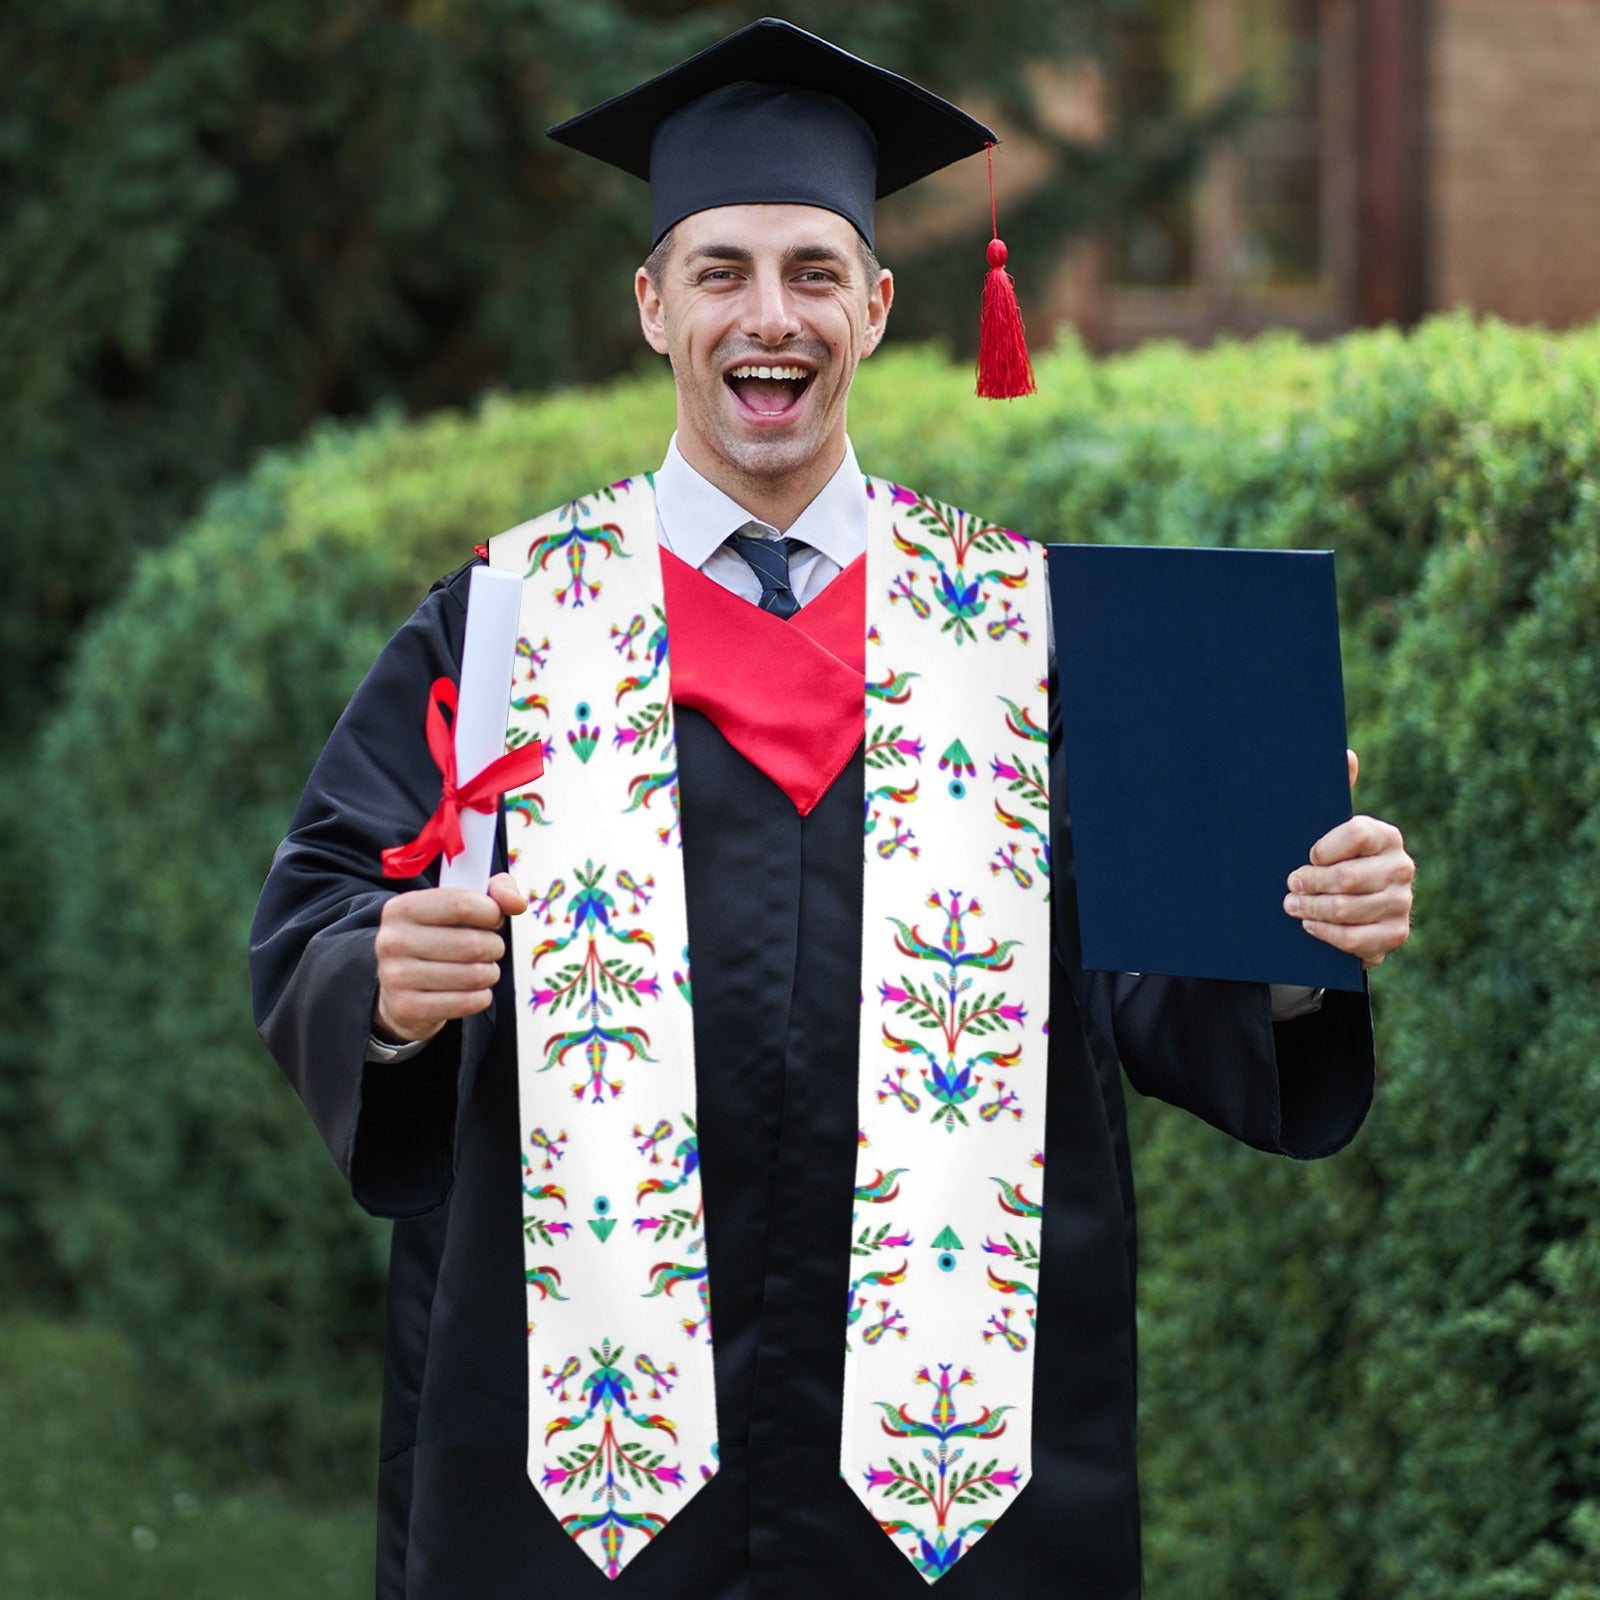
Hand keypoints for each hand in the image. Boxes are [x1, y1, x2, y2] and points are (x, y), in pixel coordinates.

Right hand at [372, 871, 527, 1043]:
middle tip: (491, 949)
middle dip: (494, 947)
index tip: (493, 919)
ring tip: (483, 970)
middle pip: (472, 944)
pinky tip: (474, 991)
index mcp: (402, 908)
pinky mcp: (406, 1008)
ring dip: (490, 973)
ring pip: (473, 975)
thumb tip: (517, 903)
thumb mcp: (461, 905)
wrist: (401, 988)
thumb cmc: (440, 938)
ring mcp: (395, 977)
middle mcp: (392, 940)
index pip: (461, 904)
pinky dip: (481, 997)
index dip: (491, 912)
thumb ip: (495, 892)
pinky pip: (466, 1003)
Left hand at [1283, 750, 1413, 967]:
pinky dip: (1327, 934)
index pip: (1357, 833)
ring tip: (1291, 906)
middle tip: (1289, 885)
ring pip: (1348, 909)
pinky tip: (1310, 926)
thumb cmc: (1332, 860)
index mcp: (1386, 836)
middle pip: (1348, 877)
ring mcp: (1401, 903)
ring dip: (1312, 909)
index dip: (1325, 847)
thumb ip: (1336, 792)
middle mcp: (1401, 867)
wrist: (1350, 909)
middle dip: (1310, 883)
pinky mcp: (1395, 934)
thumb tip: (1346, 754)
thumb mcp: (1328, 828)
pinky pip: (1356, 939)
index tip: (1306, 855)